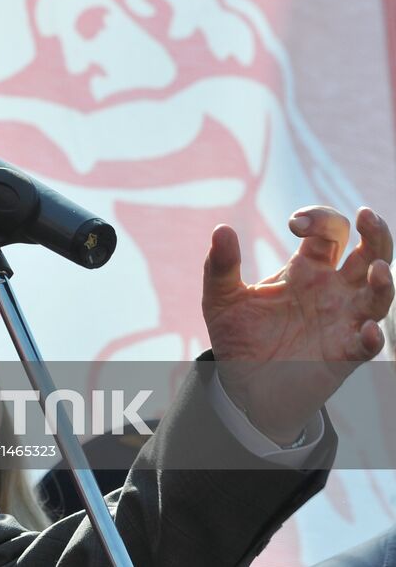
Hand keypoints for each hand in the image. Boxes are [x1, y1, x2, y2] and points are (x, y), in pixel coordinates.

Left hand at [202, 206, 393, 444]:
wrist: (242, 384)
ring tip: (376, 267)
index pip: (329, 231)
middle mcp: (333, 290)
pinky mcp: (343, 355)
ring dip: (383, 281)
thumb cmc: (238, 336)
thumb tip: (222, 229)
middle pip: (369, 253)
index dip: (318, 218)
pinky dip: (371, 336)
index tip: (293, 223)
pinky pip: (367, 344)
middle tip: (367, 215)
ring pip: (378, 295)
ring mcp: (343, 320)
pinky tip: (366, 330)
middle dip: (375, 232)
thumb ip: (220, 266)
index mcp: (307, 269)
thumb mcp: (222, 297)